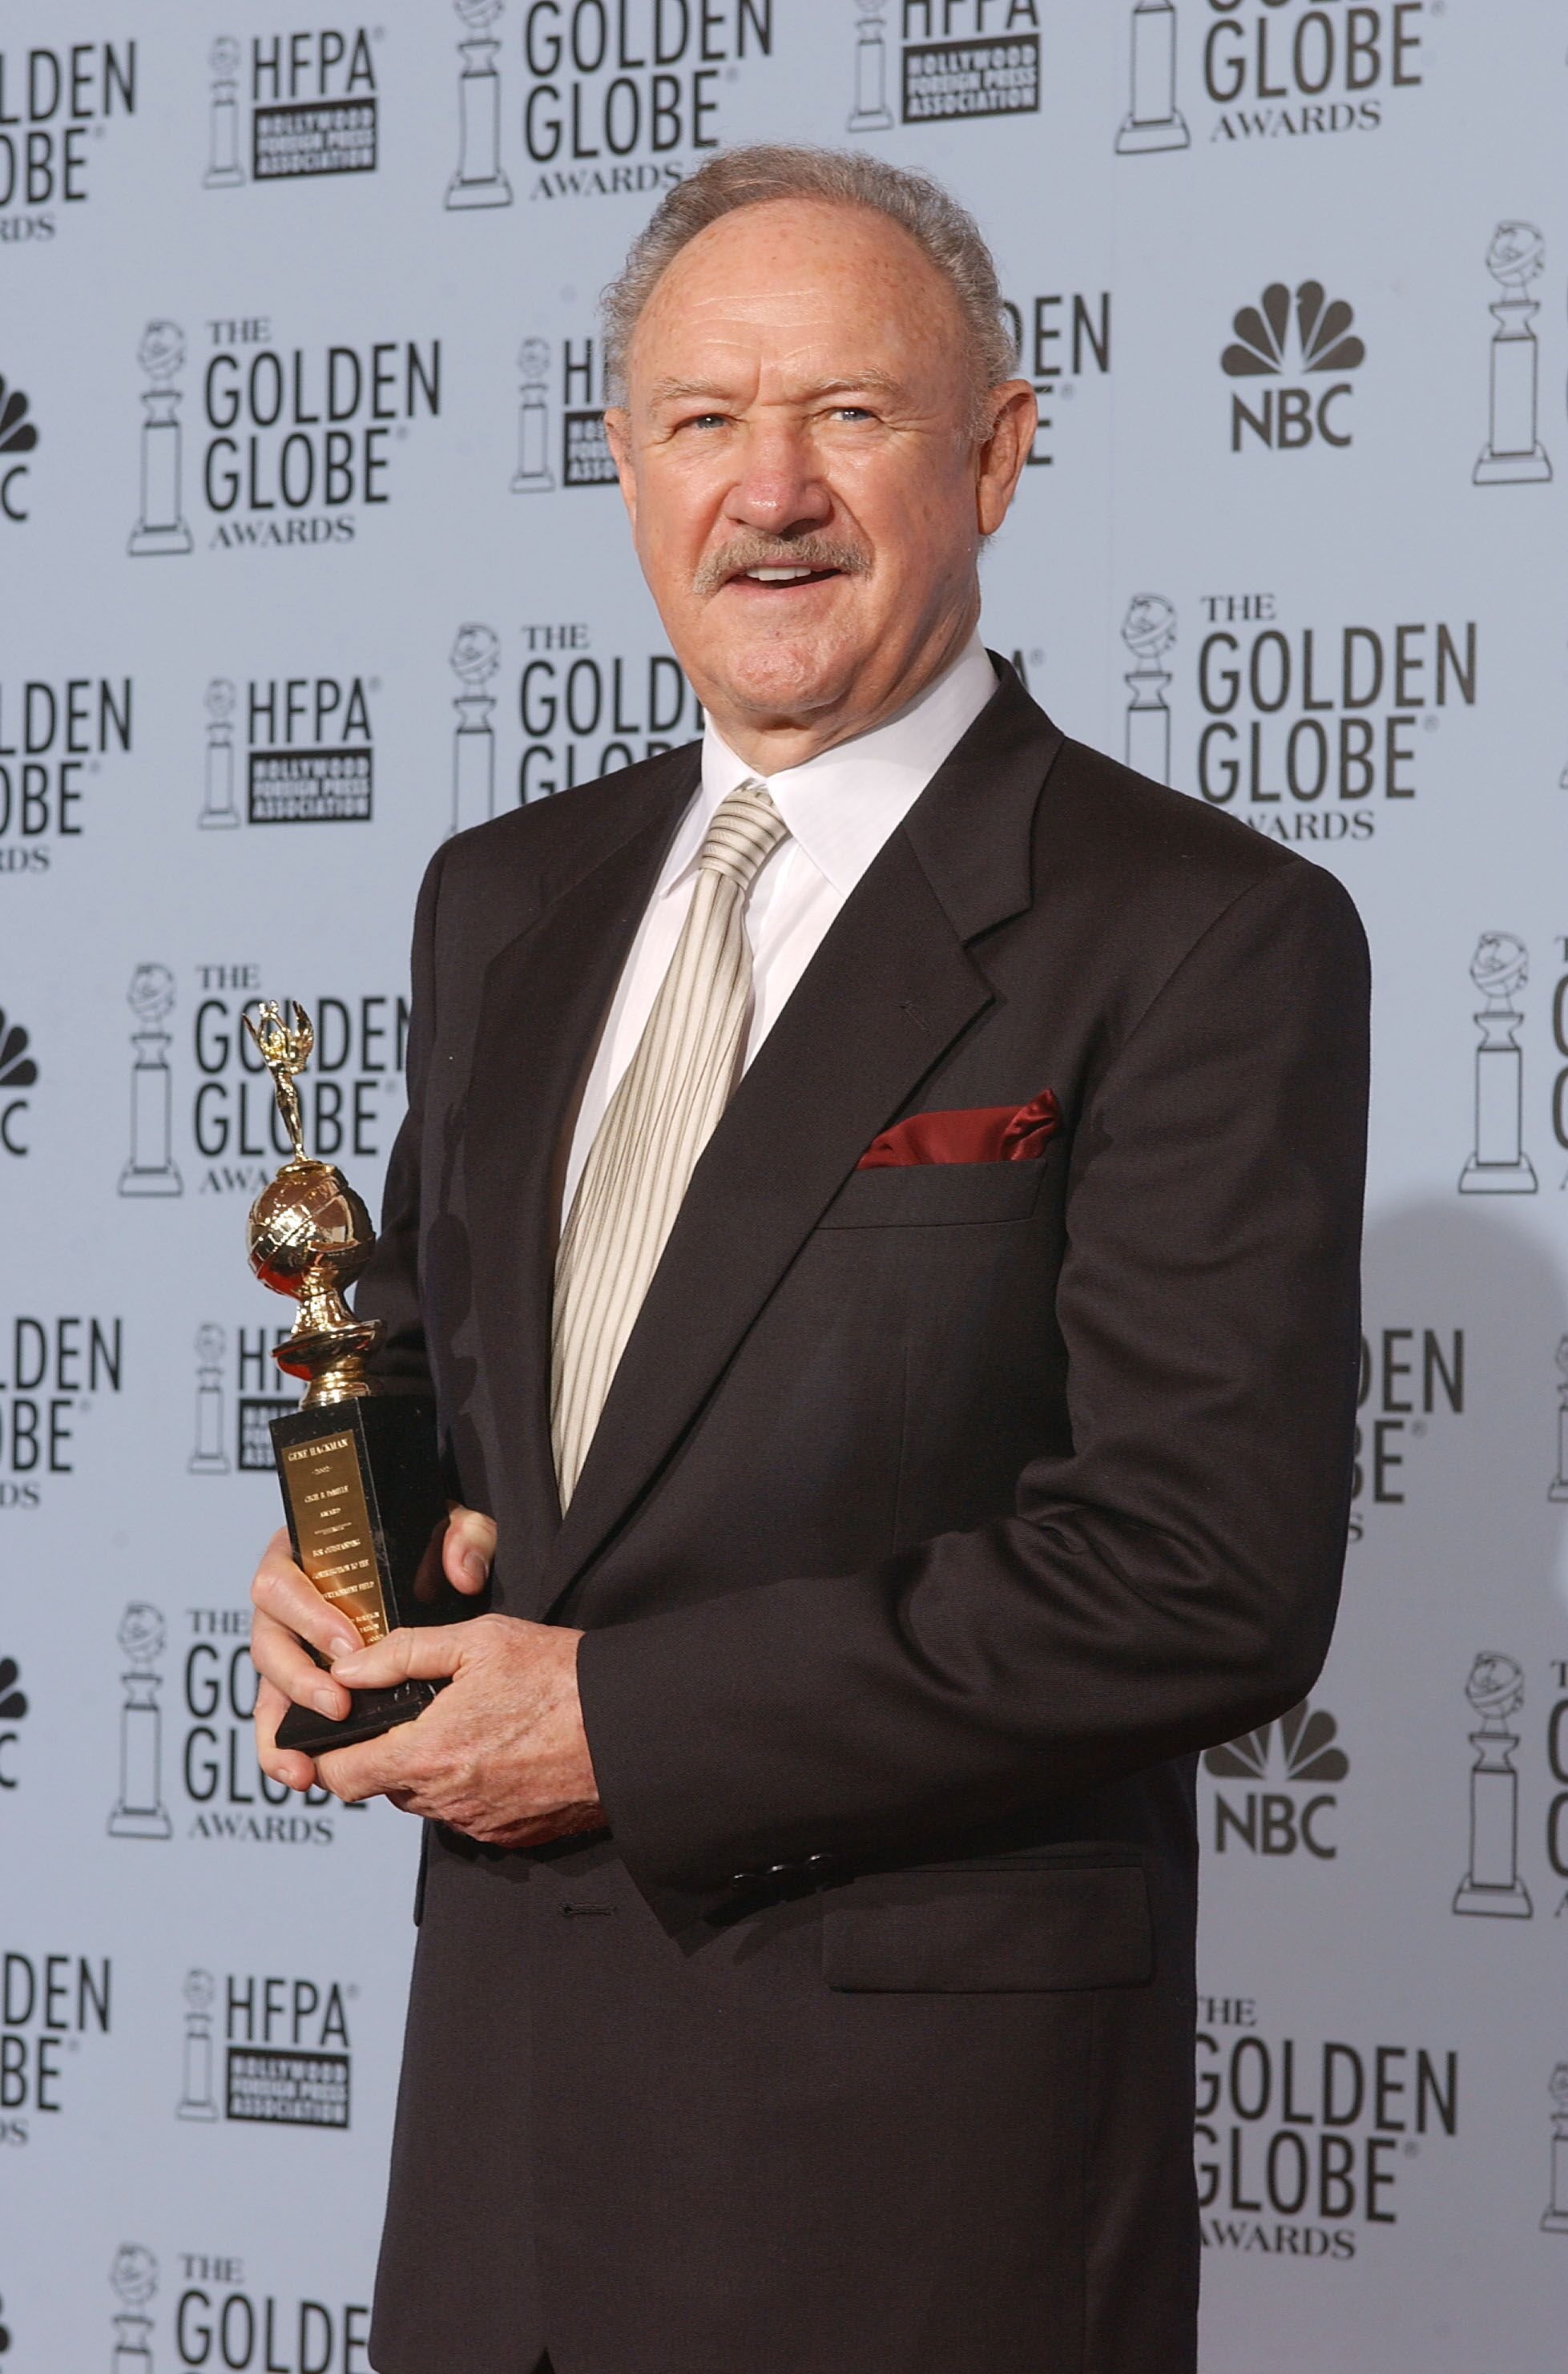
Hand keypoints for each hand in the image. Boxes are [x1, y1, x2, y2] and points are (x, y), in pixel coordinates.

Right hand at [250, 1505, 495, 1793]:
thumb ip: (466, 1536)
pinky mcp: (297, 1685)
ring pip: (267, 1688)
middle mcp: (285, 1603)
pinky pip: (277, 1719)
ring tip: (309, 1763)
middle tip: (338, 1705)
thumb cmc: (427, 1544)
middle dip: (299, 1679)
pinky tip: (302, 1774)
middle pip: (267, 1641)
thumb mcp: (450, 1526)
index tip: (348, 1646)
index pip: (282, 1581)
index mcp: (303, 1554)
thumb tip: (462, 1572)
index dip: (309, 1617)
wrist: (427, 1570)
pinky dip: (283, 1750)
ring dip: (284, 1728)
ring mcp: (287, 1647)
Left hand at [314, 1615, 601, 1849]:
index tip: (337, 1734)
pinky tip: (499, 1751)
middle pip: (383, 1788)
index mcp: (427, 1755)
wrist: (628, 1727)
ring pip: (425, 1802)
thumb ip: (402, 1654)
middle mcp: (446, 1802)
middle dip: (388, 1753)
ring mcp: (478, 1824)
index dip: (328, 1756)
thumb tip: (346, 1670)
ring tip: (469, 1726)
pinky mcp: (509, 1837)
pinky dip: (469, 1788)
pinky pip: (466, 1815)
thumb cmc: (558, 1676)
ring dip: (430, 1770)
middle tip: (420, 1713)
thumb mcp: (478, 1641)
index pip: (340, 1778)